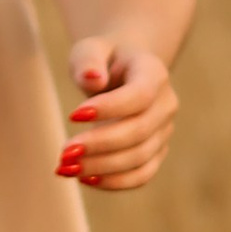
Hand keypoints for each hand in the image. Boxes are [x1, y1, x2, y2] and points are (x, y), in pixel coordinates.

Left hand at [57, 36, 176, 192]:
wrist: (124, 72)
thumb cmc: (103, 60)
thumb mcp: (90, 49)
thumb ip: (88, 60)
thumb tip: (93, 80)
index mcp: (154, 73)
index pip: (140, 95)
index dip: (110, 109)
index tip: (72, 116)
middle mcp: (166, 104)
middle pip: (139, 132)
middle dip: (100, 145)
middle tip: (64, 153)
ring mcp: (164, 132)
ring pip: (140, 159)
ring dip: (101, 168)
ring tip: (66, 168)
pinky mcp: (156, 153)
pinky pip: (141, 176)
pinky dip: (113, 182)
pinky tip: (85, 179)